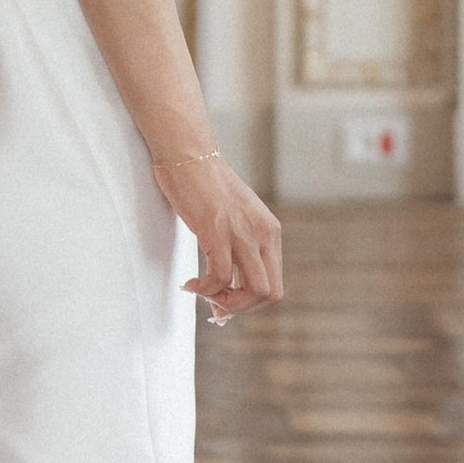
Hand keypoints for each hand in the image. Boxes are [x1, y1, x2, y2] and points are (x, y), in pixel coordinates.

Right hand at [153, 145, 283, 322]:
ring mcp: (242, 233)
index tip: (224, 304)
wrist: (188, 154)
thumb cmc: (203, 186)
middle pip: (269, 295)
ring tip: (201, 292)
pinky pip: (220, 277)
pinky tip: (190, 283)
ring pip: (252, 291)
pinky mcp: (217, 231)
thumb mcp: (232, 219)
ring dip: (224, 302)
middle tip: (214, 305)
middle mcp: (262, 234)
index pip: (275, 286)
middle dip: (240, 308)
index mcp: (269, 232)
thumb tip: (224, 289)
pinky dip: (204, 289)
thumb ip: (234, 250)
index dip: (250, 304)